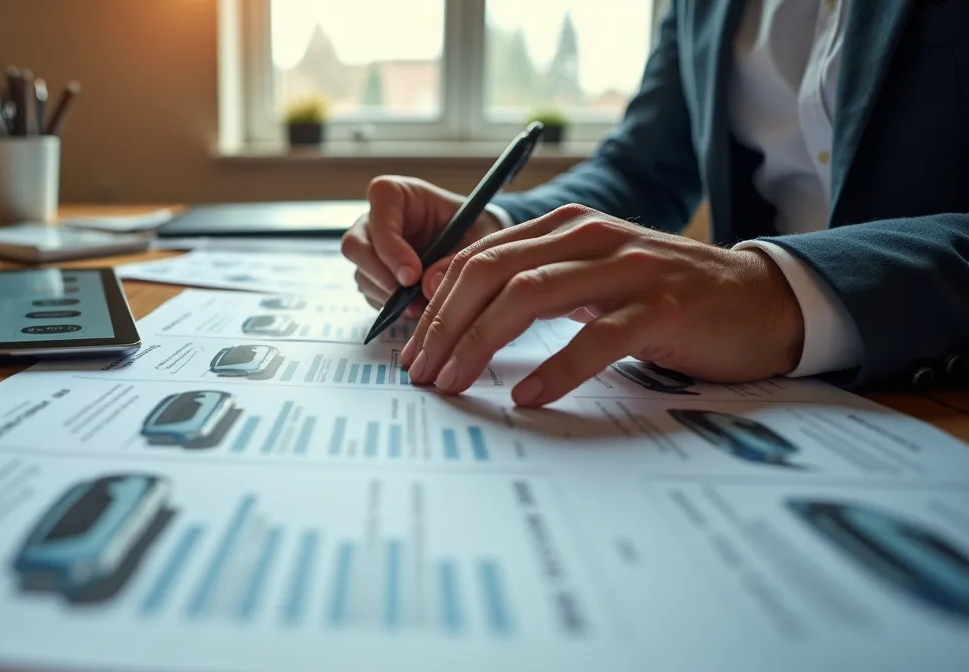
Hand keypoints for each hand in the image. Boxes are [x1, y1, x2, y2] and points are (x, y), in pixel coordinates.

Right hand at [341, 176, 502, 316]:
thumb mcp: (479, 237)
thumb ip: (457, 257)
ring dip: (388, 297)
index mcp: (399, 194)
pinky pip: (369, 294)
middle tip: (409, 298)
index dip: (389, 241)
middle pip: (355, 245)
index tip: (412, 273)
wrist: (475, 248)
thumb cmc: (475, 230)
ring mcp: (371, 249)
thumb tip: (428, 285)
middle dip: (380, 275)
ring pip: (361, 274)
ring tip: (422, 307)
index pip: (378, 202)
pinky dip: (390, 308)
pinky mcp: (374, 275)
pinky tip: (416, 309)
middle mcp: (377, 219)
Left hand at [400, 204, 804, 406]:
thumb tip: (449, 294)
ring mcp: (627, 270)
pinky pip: (596, 338)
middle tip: (423, 373)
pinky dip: (556, 369)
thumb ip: (530, 278)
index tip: (415, 352)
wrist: (759, 300)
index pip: (481, 257)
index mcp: (568, 226)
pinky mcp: (661, 308)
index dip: (439, 305)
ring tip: (455, 383)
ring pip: (532, 295)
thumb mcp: (591, 278)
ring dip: (482, 343)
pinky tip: (528, 396)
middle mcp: (592, 237)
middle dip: (447, 324)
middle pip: (495, 272)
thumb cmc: (663, 297)